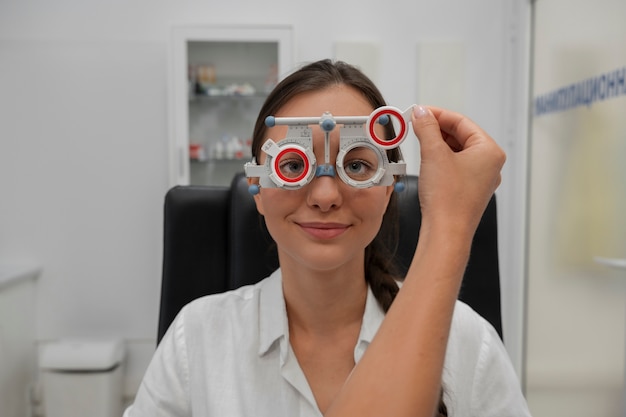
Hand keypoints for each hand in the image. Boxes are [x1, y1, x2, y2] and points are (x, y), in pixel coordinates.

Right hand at [411, 105, 505, 236]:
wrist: (446, 232)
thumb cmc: (448, 199)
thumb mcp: (434, 154)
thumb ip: (427, 128)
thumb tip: (421, 113)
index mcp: (490, 151)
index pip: (462, 122)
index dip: (438, 114)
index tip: (420, 112)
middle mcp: (490, 164)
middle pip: (461, 135)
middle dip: (437, 129)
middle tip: (416, 124)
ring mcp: (480, 179)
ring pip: (458, 151)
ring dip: (438, 143)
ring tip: (419, 139)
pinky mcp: (469, 191)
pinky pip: (456, 166)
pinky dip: (441, 159)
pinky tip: (427, 160)